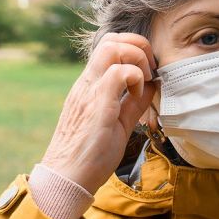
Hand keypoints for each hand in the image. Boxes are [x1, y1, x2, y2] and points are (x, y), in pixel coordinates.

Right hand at [40, 33, 156, 194]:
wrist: (66, 178)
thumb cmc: (90, 156)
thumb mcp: (118, 123)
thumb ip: (133, 104)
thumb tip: (151, 87)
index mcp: (90, 86)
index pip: (108, 46)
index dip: (133, 49)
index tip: (147, 72)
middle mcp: (87, 83)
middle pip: (110, 39)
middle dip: (138, 46)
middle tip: (148, 71)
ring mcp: (90, 91)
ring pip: (112, 47)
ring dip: (136, 58)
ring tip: (143, 82)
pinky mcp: (97, 104)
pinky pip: (117, 73)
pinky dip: (134, 78)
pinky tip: (137, 96)